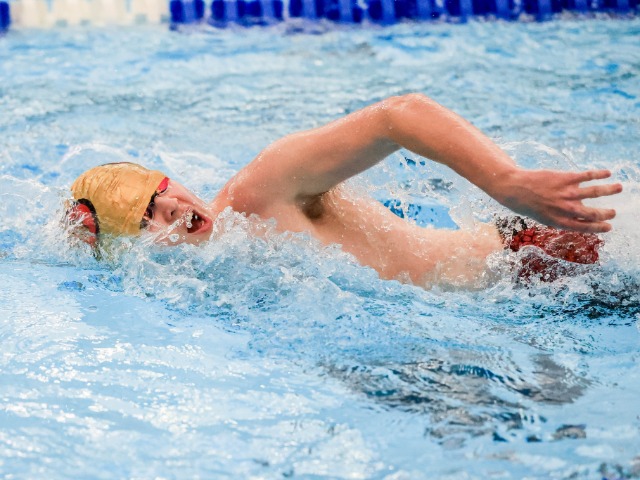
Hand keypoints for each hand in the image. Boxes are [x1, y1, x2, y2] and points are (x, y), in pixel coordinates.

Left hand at [496, 169, 622, 232]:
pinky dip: (599, 174)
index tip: (609, 227)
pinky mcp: (565, 178)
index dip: (599, 228)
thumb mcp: (544, 217)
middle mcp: (565, 209)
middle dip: (606, 213)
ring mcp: (566, 193)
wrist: (515, 188)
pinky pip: (587, 176)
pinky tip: (607, 173)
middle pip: (593, 212)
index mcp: (560, 221)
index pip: (585, 227)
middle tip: (613, 212)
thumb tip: (580, 217)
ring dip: (610, 190)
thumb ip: (562, 218)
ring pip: (595, 192)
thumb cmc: (529, 204)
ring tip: (620, 187)